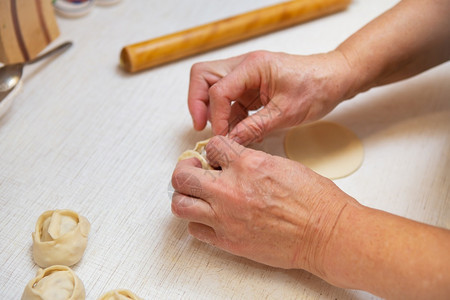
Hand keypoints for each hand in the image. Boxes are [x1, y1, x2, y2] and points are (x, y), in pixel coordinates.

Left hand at [171, 136, 359, 274]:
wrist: (325, 234)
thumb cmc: (314, 201)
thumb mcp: (282, 165)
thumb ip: (251, 162)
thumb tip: (233, 163)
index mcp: (248, 165)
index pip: (211, 146)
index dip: (212, 150)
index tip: (214, 156)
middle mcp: (231, 190)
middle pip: (183, 175)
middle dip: (185, 170)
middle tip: (193, 171)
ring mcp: (226, 218)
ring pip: (180, 204)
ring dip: (185, 197)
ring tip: (196, 196)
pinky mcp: (228, 241)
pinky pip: (196, 230)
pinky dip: (199, 222)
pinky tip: (210, 219)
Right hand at [188, 50, 352, 144]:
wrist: (334, 80)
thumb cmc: (316, 87)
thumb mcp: (285, 113)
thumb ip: (254, 127)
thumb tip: (230, 141)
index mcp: (253, 66)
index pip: (218, 89)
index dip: (215, 115)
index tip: (221, 136)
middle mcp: (245, 67)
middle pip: (203, 77)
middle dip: (198, 102)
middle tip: (202, 126)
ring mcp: (246, 76)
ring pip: (212, 88)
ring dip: (213, 111)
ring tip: (224, 133)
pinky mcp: (251, 87)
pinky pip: (229, 100)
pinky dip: (228, 116)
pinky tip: (237, 131)